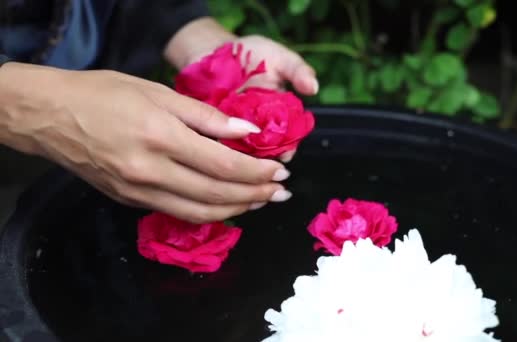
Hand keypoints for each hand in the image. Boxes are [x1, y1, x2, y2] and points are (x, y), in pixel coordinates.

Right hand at [0, 63, 291, 222]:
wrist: (51, 116)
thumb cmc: (103, 94)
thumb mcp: (158, 92)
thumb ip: (206, 116)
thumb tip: (247, 132)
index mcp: (160, 136)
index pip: (223, 165)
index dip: (257, 172)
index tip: (279, 170)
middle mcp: (150, 171)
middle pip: (217, 194)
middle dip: (256, 194)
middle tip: (280, 190)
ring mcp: (139, 191)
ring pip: (200, 212)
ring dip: (237, 210)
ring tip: (262, 202)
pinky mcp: (130, 201)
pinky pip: (178, 213)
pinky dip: (209, 212)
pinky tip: (227, 205)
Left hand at [165, 18, 318, 162]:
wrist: (216, 51)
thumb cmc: (252, 55)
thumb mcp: (280, 58)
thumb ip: (299, 71)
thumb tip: (313, 87)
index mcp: (280, 117)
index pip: (289, 141)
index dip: (289, 148)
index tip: (286, 152)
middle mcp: (260, 128)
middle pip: (267, 151)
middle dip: (266, 155)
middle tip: (261, 152)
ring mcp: (236, 130)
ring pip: (244, 150)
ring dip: (244, 152)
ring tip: (241, 146)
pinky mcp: (214, 127)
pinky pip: (219, 140)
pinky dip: (221, 141)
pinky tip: (221, 138)